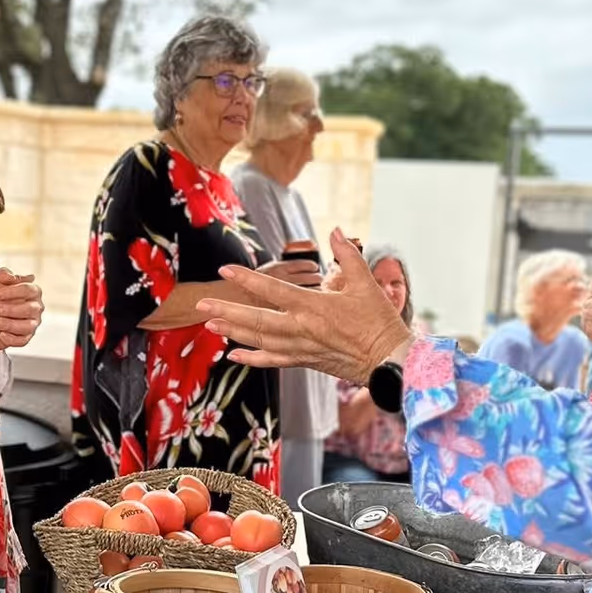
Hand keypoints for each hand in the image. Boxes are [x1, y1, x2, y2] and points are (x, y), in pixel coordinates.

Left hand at [0, 268, 41, 349]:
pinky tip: (1, 335)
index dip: (12, 292)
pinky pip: (22, 341)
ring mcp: (33, 323)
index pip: (28, 289)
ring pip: (28, 326)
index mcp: (33, 292)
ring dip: (11, 325)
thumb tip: (12, 277)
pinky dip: (12, 339)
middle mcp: (36, 308)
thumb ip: (4, 275)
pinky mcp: (26, 337)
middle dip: (11, 309)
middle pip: (30, 308)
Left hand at [199, 229, 413, 381]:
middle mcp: (301, 329)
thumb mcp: (366, 283)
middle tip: (202, 305)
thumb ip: (347, 254)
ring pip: (260, 340)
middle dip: (227, 311)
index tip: (226, 269)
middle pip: (256, 319)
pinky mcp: (305, 362)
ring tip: (211, 323)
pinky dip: (252, 358)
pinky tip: (234, 355)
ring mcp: (301, 348)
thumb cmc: (379, 320)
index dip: (247, 278)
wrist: (389, 360)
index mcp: (313, 307)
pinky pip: (273, 361)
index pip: (272, 290)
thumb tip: (335, 230)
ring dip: (234, 331)